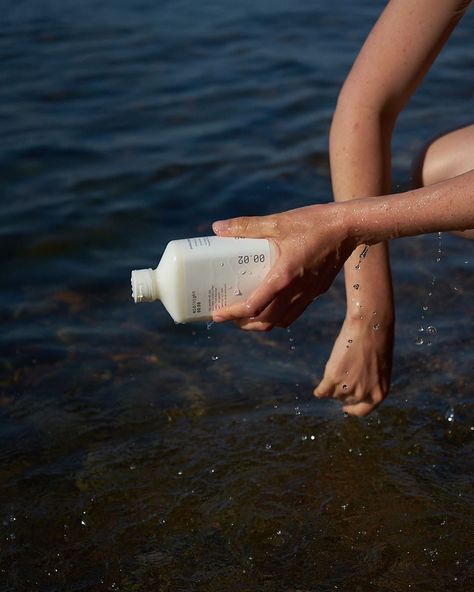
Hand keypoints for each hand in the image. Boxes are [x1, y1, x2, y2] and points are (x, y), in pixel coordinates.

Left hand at [212, 204, 356, 329]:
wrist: (349, 227)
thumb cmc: (314, 222)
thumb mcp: (278, 222)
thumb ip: (246, 226)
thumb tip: (218, 228)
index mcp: (283, 276)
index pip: (254, 307)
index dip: (232, 314)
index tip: (217, 314)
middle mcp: (296, 291)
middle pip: (265, 322)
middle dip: (243, 323)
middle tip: (228, 316)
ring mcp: (308, 294)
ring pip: (281, 322)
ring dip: (261, 324)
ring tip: (246, 316)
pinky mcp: (317, 292)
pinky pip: (294, 313)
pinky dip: (279, 318)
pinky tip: (271, 307)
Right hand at [314, 314, 393, 415]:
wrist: (370, 327)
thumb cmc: (378, 342)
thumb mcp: (379, 368)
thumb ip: (369, 382)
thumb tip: (355, 389)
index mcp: (379, 393)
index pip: (361, 411)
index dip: (352, 409)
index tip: (345, 408)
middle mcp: (363, 394)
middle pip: (345, 398)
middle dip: (343, 389)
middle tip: (343, 373)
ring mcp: (347, 386)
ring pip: (334, 393)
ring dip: (333, 385)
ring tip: (337, 368)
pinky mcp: (333, 377)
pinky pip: (322, 391)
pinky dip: (319, 391)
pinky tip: (318, 390)